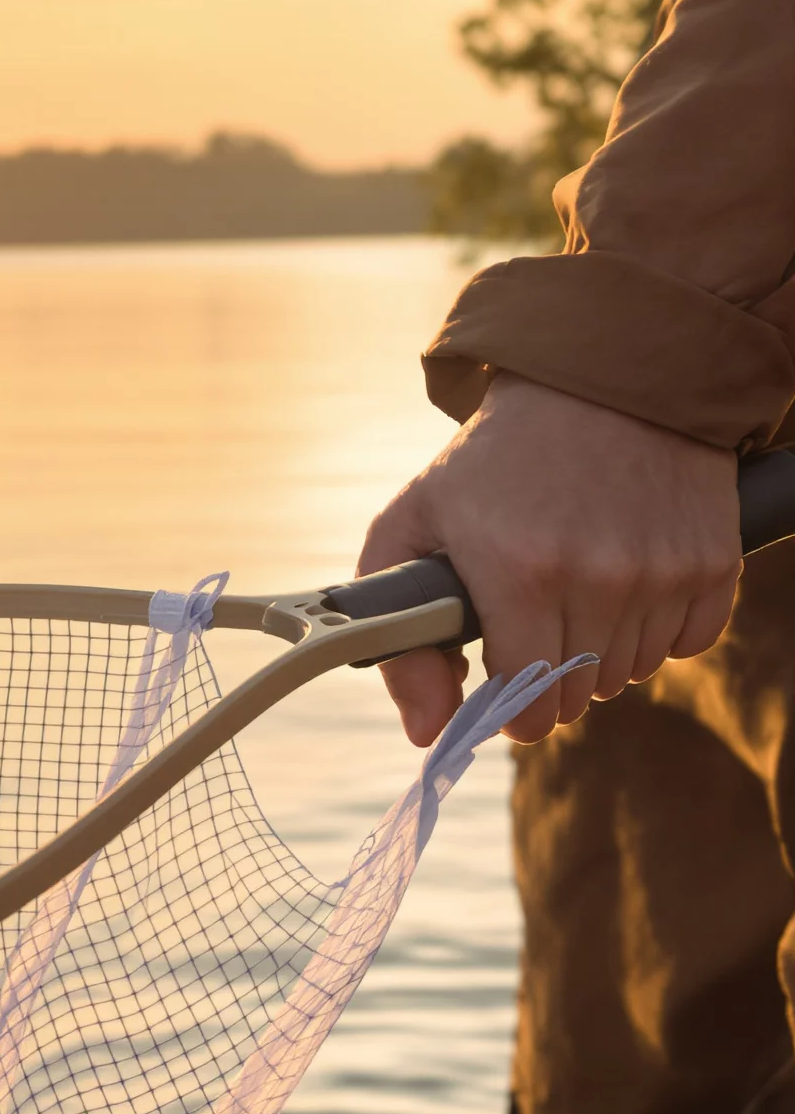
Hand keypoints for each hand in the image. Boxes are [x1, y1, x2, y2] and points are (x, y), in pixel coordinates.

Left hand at [358, 373, 740, 745]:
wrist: (599, 379)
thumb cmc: (489, 464)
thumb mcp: (410, 529)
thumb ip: (399, 642)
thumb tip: (426, 733)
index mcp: (520, 573)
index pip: (526, 703)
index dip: (509, 711)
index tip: (501, 688)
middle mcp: (599, 576)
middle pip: (577, 696)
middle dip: (548, 681)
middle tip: (533, 627)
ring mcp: (664, 569)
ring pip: (630, 675)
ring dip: (601, 655)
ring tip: (577, 595)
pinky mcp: (714, 559)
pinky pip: (688, 645)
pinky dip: (659, 632)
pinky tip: (629, 586)